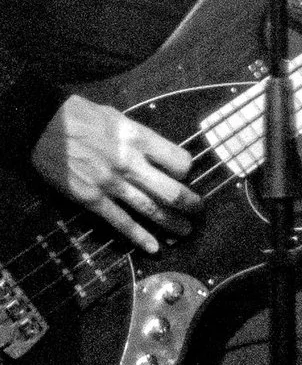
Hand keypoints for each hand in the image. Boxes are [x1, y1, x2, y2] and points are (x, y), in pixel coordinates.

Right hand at [32, 96, 196, 254]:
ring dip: (172, 223)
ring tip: (185, 231)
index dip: (186, 171)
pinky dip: (139, 237)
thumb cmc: (79, 117)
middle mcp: (130, 162)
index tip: (183, 176)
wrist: (41, 126)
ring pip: (151, 209)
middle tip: (198, 210)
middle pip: (171, 190)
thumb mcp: (117, 118)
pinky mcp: (92, 199)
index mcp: (138, 138)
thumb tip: (158, 153)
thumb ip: (139, 138)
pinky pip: (121, 222)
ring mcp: (111, 183)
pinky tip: (153, 247)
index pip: (179, 161)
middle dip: (190, 204)